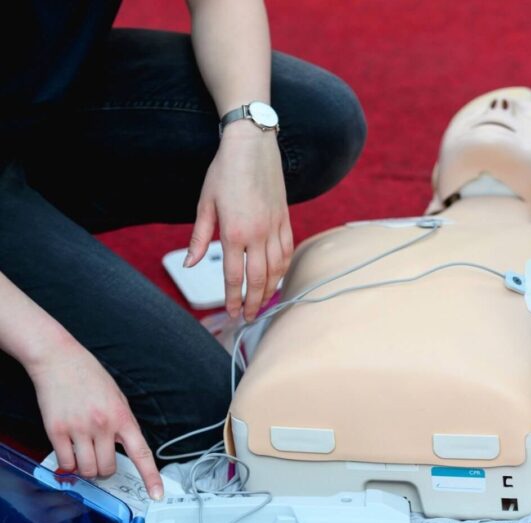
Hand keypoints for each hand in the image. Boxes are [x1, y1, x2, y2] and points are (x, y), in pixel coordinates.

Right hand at [25, 339, 162, 499]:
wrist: (60, 360)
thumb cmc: (90, 377)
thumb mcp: (118, 399)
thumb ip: (123, 424)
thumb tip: (126, 447)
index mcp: (123, 417)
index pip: (142, 454)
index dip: (151, 477)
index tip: (157, 494)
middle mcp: (103, 425)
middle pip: (108, 469)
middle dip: (105, 470)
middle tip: (100, 459)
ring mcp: (79, 429)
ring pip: (87, 470)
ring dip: (86, 470)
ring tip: (84, 455)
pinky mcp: (56, 430)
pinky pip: (65, 462)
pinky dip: (67, 465)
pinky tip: (69, 453)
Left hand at [186, 121, 292, 320]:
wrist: (252, 146)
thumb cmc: (224, 171)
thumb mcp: (205, 204)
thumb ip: (200, 238)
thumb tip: (191, 264)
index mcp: (235, 232)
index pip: (235, 276)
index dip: (232, 298)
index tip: (231, 312)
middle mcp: (259, 233)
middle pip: (259, 278)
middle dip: (254, 301)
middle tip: (249, 317)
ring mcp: (275, 226)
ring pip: (278, 268)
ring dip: (271, 289)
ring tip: (264, 303)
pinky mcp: (285, 218)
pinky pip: (288, 251)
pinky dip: (284, 268)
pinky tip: (278, 277)